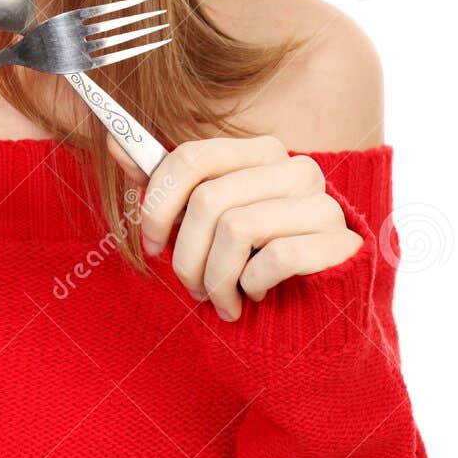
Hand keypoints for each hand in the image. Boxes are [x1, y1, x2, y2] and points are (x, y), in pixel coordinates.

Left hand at [106, 132, 363, 320]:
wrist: (315, 313)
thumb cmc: (252, 263)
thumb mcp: (205, 225)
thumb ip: (167, 187)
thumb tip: (116, 144)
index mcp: (261, 153)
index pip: (192, 158)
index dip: (159, 204)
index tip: (151, 244)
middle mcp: (297, 169)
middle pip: (209, 199)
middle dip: (186, 255)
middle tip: (190, 287)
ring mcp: (325, 204)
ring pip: (237, 229)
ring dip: (216, 278)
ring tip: (222, 300)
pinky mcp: (341, 243)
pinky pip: (276, 257)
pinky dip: (253, 284)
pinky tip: (256, 296)